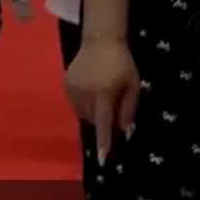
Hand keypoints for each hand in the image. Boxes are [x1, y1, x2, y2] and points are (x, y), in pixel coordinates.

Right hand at [63, 36, 139, 161]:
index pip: (104, 123)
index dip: (104, 142)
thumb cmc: (122, 62)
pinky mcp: (66, 83)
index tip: (102, 159)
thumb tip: (125, 131)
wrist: (100, 40)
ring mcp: (72, 88)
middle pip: (93, 119)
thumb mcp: (133, 85)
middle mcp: (85, 92)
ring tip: (101, 94)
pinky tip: (91, 89)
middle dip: (103, 118)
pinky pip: (74, 103)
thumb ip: (128, 109)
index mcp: (103, 93)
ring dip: (93, 112)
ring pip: (82, 113)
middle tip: (112, 103)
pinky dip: (83, 103)